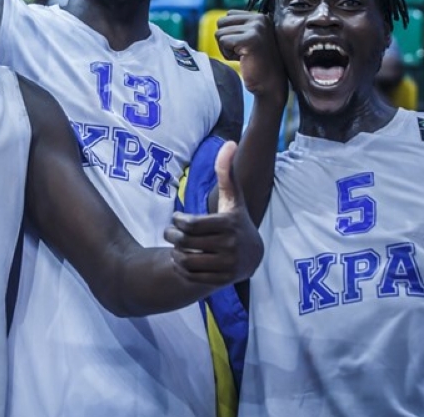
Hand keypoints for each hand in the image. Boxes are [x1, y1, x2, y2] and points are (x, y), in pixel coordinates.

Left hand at [164, 141, 262, 284]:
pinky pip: (192, 277)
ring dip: (176, 254)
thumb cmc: (235, 220)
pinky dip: (183, 269)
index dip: (177, 221)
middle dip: (172, 236)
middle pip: (185, 243)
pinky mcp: (223, 281)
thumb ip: (227, 172)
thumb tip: (230, 142)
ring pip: (186, 261)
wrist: (253, 254)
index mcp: (229, 224)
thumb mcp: (233, 197)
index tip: (177, 219)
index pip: (190, 225)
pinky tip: (184, 260)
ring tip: (176, 247)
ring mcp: (228, 265)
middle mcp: (230, 246)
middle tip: (170, 233)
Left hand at [215, 10, 287, 102]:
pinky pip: (223, 42)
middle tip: (242, 52)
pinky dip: (227, 54)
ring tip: (244, 56)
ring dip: (227, 49)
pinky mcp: (250, 40)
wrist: (270, 84)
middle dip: (225, 40)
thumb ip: (238, 27)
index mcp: (260, 17)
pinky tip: (242, 60)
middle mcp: (259, 19)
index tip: (244, 45)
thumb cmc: (256, 64)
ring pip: (220, 33)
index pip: (228, 15)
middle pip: (221, 22)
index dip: (230, 33)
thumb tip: (219, 20)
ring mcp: (256, 28)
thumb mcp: (249, 39)